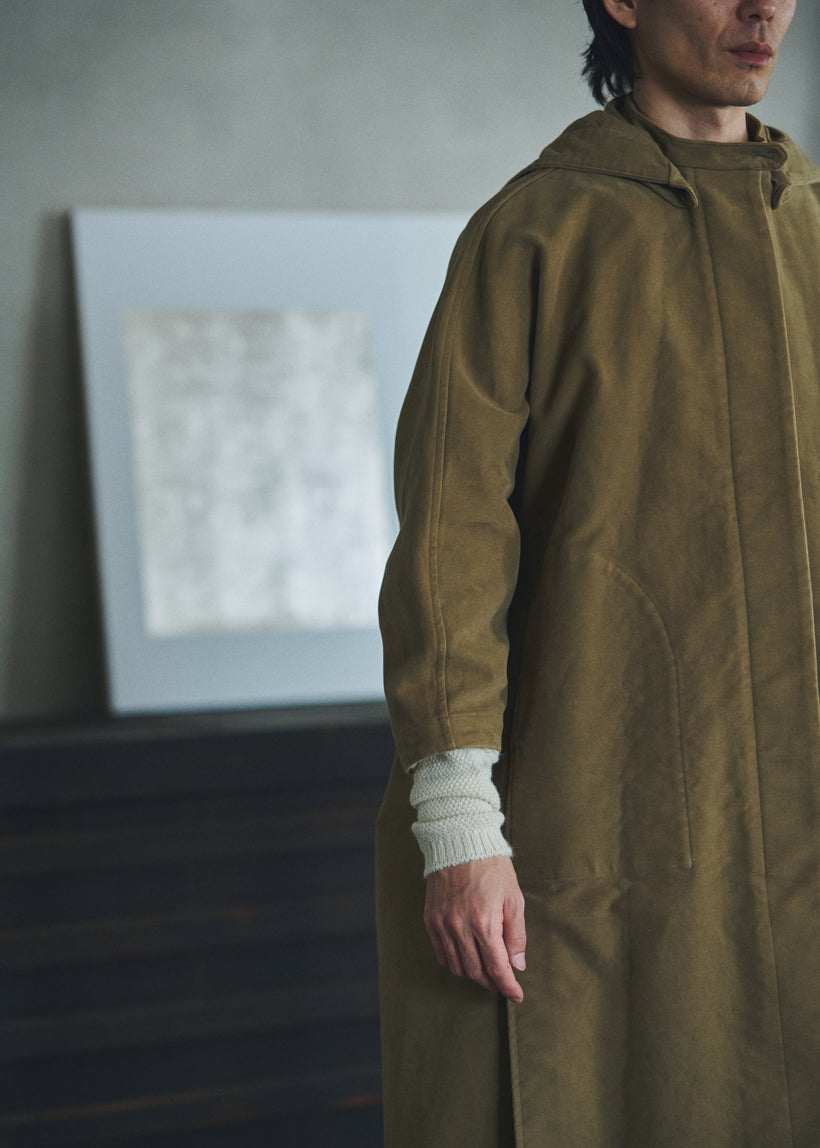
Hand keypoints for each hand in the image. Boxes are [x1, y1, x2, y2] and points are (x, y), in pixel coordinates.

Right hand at [423, 855, 526, 1001]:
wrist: (461, 842)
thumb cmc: (492, 868)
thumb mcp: (514, 898)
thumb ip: (516, 935)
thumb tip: (517, 965)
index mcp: (484, 922)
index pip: (497, 968)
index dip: (508, 986)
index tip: (517, 995)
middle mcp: (459, 927)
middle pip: (475, 972)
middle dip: (492, 983)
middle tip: (503, 983)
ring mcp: (442, 924)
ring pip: (457, 967)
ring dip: (473, 975)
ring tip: (487, 971)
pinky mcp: (431, 919)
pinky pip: (441, 953)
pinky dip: (454, 962)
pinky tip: (466, 958)